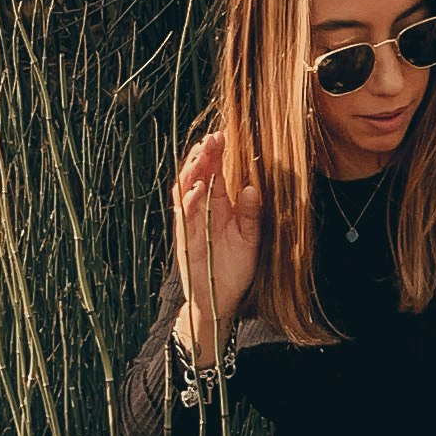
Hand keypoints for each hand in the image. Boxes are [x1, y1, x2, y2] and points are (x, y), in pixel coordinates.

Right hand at [170, 130, 261, 360]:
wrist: (219, 300)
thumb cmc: (235, 269)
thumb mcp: (250, 240)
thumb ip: (252, 215)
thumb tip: (251, 187)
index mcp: (219, 207)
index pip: (215, 174)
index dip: (216, 155)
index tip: (222, 136)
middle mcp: (203, 211)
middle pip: (198, 176)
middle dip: (204, 156)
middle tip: (212, 137)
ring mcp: (191, 223)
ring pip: (186, 190)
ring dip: (192, 171)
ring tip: (201, 153)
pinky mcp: (185, 238)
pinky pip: (184, 214)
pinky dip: (189, 199)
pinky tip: (198, 186)